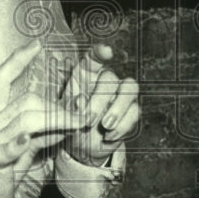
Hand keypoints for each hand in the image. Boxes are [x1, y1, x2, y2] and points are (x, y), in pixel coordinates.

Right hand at [0, 41, 86, 197]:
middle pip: (28, 101)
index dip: (18, 59)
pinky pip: (7, 149)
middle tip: (85, 113)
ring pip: (26, 120)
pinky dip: (19, 143)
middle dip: (60, 106)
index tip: (35, 44)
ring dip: (57, 120)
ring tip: (79, 124)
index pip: (2, 78)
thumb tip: (71, 114)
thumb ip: (43, 130)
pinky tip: (28, 139)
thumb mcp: (22, 145)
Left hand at [63, 44, 139, 166]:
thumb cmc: (71, 122)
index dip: (101, 52)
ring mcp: (121, 94)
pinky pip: (134, 111)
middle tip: (88, 120)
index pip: (94, 58)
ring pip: (130, 89)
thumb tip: (80, 102)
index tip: (106, 51)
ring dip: (117, 108)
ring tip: (105, 126)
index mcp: (85, 74)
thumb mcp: (64, 115)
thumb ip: (69, 107)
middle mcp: (106, 80)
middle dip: (100, 100)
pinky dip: (122, 126)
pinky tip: (109, 137)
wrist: (82, 146)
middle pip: (110, 78)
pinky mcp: (132, 110)